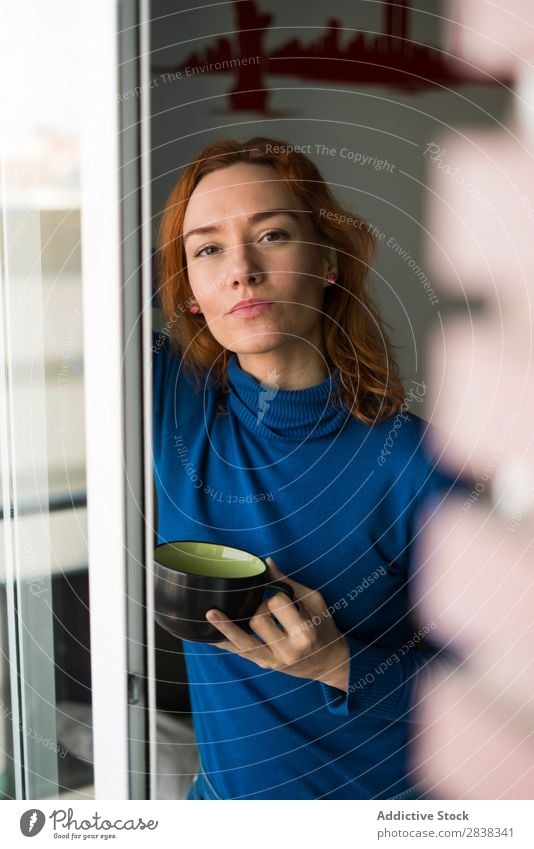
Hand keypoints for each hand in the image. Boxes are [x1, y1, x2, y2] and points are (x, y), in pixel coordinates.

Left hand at [206, 557, 349, 690]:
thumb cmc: (325, 627)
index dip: (277, 595)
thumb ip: (288, 583)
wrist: (331, 662)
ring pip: (243, 640)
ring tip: (211, 613)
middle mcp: (288, 650)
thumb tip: (266, 563)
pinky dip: (224, 642)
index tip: (284, 597)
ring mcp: (274, 661)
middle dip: (260, 607)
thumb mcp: (314, 601)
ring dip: (228, 625)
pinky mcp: (265, 665)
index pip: (277, 604)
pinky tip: (209, 633)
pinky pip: (240, 653)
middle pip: (258, 620)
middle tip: (271, 607)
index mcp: (304, 633)